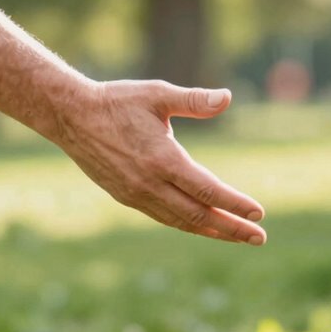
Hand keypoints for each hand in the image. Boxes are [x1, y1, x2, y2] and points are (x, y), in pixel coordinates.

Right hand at [54, 79, 266, 244]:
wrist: (71, 116)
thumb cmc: (118, 101)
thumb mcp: (158, 94)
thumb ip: (194, 100)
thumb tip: (227, 97)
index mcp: (162, 159)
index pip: (207, 190)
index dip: (234, 203)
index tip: (258, 213)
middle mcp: (150, 183)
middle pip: (199, 214)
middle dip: (231, 228)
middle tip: (259, 238)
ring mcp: (136, 194)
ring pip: (181, 221)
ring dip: (212, 231)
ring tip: (238, 237)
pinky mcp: (126, 197)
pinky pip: (163, 217)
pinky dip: (187, 224)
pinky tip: (203, 226)